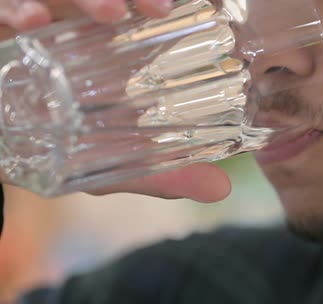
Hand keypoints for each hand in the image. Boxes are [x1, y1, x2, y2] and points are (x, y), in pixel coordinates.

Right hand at [0, 0, 231, 201]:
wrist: (3, 150)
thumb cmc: (61, 152)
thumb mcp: (112, 166)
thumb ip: (161, 173)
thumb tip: (222, 188)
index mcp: (107, 52)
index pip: (135, 14)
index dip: (159, 6)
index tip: (183, 16)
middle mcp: (74, 30)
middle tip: (161, 9)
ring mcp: (37, 26)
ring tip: (110, 13)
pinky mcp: (0, 31)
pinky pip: (3, 7)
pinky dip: (16, 8)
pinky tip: (33, 21)